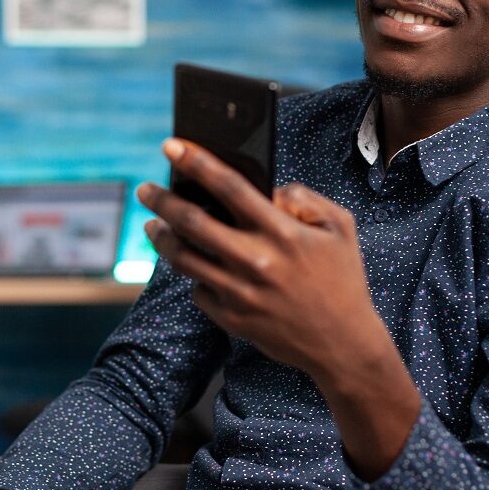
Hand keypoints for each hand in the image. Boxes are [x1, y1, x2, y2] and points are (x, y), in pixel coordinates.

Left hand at [137, 138, 419, 478]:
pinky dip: (195, 274)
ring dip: (162, 237)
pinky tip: (197, 265)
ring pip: (183, 258)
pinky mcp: (230, 318)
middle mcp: (256, 261)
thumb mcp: (339, 227)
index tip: (171, 145)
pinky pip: (198, 289)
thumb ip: (304, 199)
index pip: (230, 187)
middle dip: (162, 200)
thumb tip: (267, 190)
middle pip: (192, 222)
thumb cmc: (342, 279)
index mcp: (282, 232)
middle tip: (145, 189)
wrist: (343, 344)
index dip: (197, 162)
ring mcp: (239, 292)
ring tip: (153, 225)